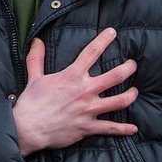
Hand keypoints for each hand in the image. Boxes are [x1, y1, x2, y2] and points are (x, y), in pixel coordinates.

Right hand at [12, 28, 138, 156]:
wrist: (27, 128)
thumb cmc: (30, 103)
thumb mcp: (33, 77)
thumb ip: (36, 58)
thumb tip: (36, 40)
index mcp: (72, 76)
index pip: (91, 52)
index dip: (103, 40)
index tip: (112, 32)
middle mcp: (84, 91)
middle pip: (115, 76)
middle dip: (128, 68)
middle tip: (132, 65)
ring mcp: (88, 110)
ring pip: (119, 101)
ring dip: (130, 95)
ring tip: (134, 91)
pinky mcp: (88, 127)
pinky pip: (111, 128)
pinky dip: (123, 129)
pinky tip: (133, 128)